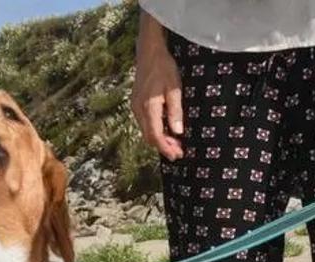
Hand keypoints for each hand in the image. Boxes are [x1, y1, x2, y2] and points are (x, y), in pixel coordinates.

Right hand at [132, 13, 183, 160]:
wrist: (149, 52)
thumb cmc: (164, 67)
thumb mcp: (175, 89)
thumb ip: (175, 111)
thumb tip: (178, 132)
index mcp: (149, 107)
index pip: (155, 136)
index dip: (166, 148)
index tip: (176, 155)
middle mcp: (138, 110)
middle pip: (149, 137)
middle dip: (163, 146)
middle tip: (179, 151)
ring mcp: (135, 107)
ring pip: (146, 130)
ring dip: (159, 138)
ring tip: (174, 141)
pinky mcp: (136, 103)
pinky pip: (144, 122)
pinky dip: (155, 129)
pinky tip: (165, 128)